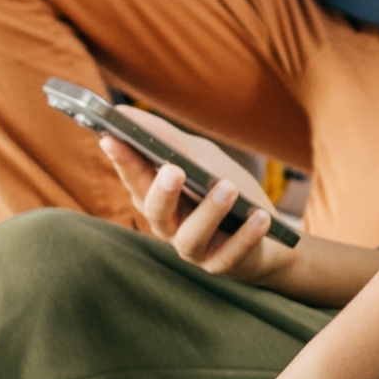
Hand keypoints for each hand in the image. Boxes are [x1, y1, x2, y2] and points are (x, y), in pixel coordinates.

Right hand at [98, 127, 294, 284]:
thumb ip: (166, 139)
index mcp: (156, 197)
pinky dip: (246, 235)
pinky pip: (232, 253)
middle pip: (156, 212)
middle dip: (162, 192)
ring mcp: (193, 249)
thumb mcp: (200, 157)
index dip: (122, 159)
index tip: (111, 137)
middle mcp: (169, 226)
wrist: (267, 234)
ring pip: (191, 236)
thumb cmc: (224, 188)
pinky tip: (259, 217)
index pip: (134, 178)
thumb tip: (122, 113)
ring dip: (209, 212)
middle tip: (173, 170)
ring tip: (228, 188)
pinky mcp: (222, 265)